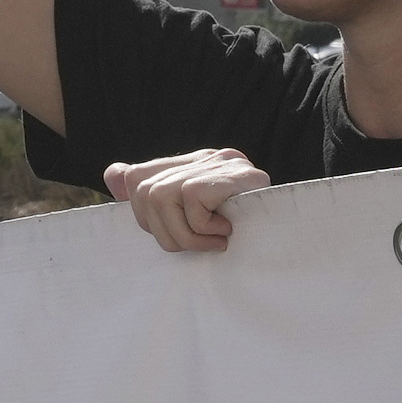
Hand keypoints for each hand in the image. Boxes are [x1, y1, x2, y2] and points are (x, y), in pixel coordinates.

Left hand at [101, 149, 268, 255]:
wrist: (289, 243)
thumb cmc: (240, 240)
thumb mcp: (190, 224)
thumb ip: (152, 198)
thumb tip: (112, 175)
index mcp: (194, 166)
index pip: (138, 178)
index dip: (144, 216)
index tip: (177, 236)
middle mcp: (205, 157)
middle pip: (144, 193)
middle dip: (164, 233)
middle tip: (198, 245)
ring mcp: (220, 162)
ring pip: (160, 198)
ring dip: (186, 235)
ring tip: (214, 242)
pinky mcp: (232, 173)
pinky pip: (190, 202)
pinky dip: (203, 228)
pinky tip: (227, 232)